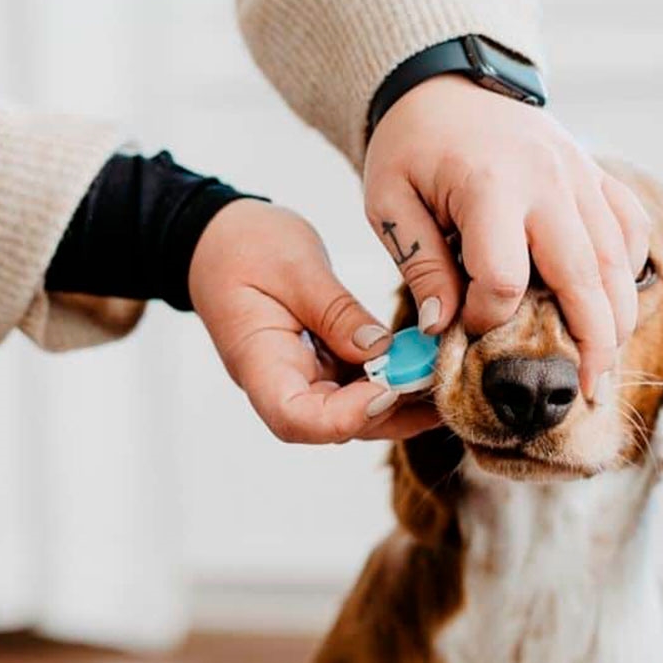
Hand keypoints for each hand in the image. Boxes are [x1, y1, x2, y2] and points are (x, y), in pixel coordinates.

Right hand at [189, 199, 439, 443]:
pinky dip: (389, 379)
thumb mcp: (296, 266)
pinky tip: (425, 363)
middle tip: (441, 389)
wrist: (217, 238)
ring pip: (350, 411)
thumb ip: (337, 312)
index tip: (390, 389)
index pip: (295, 418)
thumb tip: (382, 351)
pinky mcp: (317, 365)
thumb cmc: (245, 245)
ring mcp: (299, 376)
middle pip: (331, 425)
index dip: (347, 415)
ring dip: (396, 402)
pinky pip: (354, 385)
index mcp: (257, 361)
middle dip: (388, 415)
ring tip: (444, 379)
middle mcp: (278, 381)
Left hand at [362, 75, 651, 397]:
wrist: (445, 81)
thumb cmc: (410, 146)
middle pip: (583, 276)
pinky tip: (613, 301)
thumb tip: (443, 328)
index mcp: (490, 187)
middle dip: (589, 341)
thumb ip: (418, 264)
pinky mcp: (594, 174)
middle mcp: (548, 182)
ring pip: (617, 259)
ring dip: (617, 317)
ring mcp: (580, 176)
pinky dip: (629, 269)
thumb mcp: (389, 202)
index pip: (504, 279)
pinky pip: (629, 227)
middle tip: (585, 390)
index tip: (462, 326)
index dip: (486, 318)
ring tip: (604, 364)